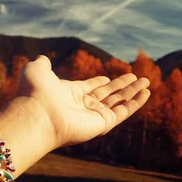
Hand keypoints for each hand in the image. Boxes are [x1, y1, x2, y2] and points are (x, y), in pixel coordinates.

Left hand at [15, 55, 150, 147]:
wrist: (37, 115)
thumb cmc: (34, 93)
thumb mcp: (37, 70)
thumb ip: (42, 63)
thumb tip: (42, 58)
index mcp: (67, 94)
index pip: (87, 89)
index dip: (98, 83)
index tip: (107, 78)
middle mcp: (81, 107)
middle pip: (106, 95)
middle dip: (121, 86)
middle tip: (135, 77)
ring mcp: (93, 116)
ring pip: (118, 102)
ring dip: (133, 92)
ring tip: (146, 81)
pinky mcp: (103, 123)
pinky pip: (123, 112)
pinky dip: (136, 103)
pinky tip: (146, 92)